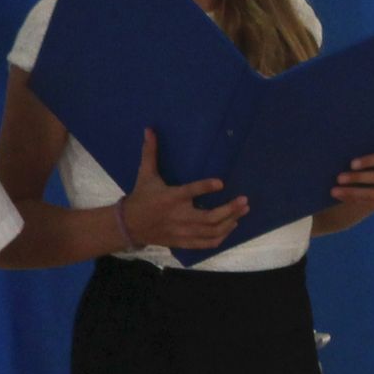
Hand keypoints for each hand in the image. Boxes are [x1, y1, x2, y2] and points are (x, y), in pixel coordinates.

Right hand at [122, 130, 247, 249]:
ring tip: (243, 211)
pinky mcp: (184, 242)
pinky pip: (207, 243)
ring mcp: (182, 231)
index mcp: (169, 198)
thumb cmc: (142, 197)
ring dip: (230, 222)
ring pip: (211, 231)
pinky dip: (221, 237)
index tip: (221, 182)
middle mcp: (178, 216)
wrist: (129, 225)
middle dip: (229, 210)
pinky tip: (231, 226)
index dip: (205, 187)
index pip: (189, 192)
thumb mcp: (145, 175)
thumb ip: (150, 153)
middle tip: (244, 201)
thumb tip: (149, 129)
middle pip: (208, 217)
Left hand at [330, 148, 373, 210]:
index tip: (351, 164)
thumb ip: (367, 152)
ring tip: (335, 191)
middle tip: (339, 178)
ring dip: (354, 193)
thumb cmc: (372, 161)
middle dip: (359, 178)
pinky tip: (343, 197)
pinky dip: (356, 201)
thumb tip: (344, 154)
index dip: (370, 161)